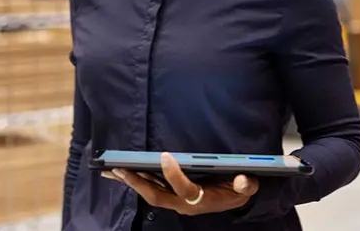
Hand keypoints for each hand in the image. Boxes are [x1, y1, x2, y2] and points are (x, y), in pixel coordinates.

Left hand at [107, 152, 259, 215]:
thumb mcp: (247, 187)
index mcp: (201, 199)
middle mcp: (184, 203)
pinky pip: (151, 190)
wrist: (234, 201)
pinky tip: (124, 173)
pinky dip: (137, 181)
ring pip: (150, 194)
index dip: (173, 174)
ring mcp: (176, 201)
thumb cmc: (238, 190)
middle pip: (157, 196)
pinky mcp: (171, 197)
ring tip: (113, 171)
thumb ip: (245, 184)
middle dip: (138, 183)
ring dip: (132, 182)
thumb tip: (242, 179)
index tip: (164, 155)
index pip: (184, 189)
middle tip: (122, 169)